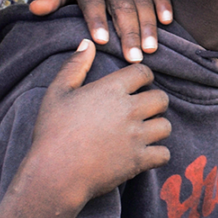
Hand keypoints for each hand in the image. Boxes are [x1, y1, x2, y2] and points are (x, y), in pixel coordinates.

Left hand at [28, 0, 171, 62]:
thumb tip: (33, 10)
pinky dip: (164, 4)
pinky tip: (168, 21)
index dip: (97, 20)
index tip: (101, 40)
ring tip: (151, 48)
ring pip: (142, 1)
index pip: (92, 2)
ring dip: (148, 25)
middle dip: (129, 32)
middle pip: (121, 7)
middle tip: (133, 58)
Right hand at [29, 39, 170, 203]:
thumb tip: (88, 43)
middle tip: (142, 109)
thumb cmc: (52, 132)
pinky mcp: (139, 161)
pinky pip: (164, 154)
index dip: (142, 77)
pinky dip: (157, 154)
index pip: (143, 72)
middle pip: (161, 98)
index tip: (136, 85)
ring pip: (166, 126)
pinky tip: (145, 153)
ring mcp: (136, 136)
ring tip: (144, 131)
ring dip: (157, 127)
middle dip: (154, 101)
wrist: (55, 173)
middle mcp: (129, 110)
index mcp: (111, 89)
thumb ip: (75, 66)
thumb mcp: (57, 93)